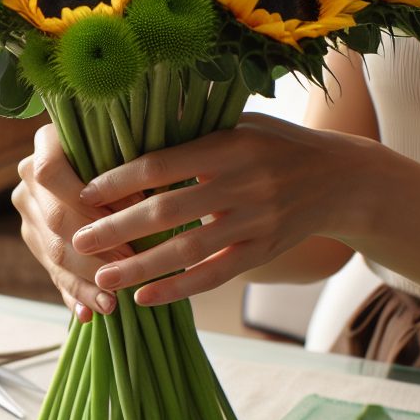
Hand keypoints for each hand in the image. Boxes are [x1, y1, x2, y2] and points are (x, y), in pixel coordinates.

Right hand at [13, 124, 132, 321]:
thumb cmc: (126, 151)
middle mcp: (29, 179)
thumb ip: (126, 169)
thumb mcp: (127, 150)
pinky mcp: (35, 241)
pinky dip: (74, 294)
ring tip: (112, 301)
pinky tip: (89, 313)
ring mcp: (28, 212)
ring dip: (85, 279)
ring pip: (54, 252)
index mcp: (46, 144)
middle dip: (94, 248)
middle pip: (57, 218)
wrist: (98, 163)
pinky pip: (53, 272)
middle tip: (128, 267)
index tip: (132, 210)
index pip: (50, 172)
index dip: (88, 195)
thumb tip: (143, 201)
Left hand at [71, 113, 364, 305]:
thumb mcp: (238, 124)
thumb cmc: (274, 144)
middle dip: (119, 228)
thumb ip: (190, 128)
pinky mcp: (263, 252)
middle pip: (170, 210)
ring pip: (189, 249)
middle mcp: (244, 183)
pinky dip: (179, 288)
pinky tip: (145, 298)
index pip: (163, 164)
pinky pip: (215, 275)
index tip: (85, 193)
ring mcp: (256, 222)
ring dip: (142, 266)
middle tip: (79, 240)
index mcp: (229, 145)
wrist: (340, 179)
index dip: (121, 180)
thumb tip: (127, 121)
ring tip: (102, 277)